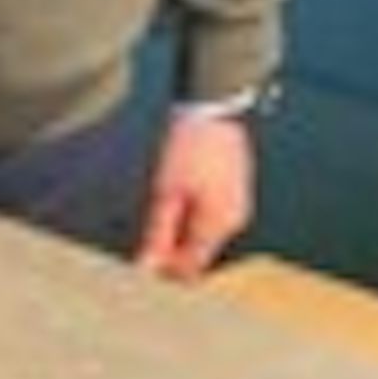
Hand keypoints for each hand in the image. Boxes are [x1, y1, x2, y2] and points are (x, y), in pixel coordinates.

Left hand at [133, 113, 254, 280]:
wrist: (214, 108)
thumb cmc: (188, 147)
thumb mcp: (165, 193)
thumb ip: (157, 234)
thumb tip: (146, 269)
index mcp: (217, 225)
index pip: (189, 269)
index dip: (163, 271)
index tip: (140, 259)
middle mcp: (233, 222)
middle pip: (197, 254)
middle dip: (171, 251)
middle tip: (147, 229)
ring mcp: (237, 207)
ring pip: (203, 237)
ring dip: (179, 232)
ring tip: (161, 206)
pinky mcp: (234, 193)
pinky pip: (210, 219)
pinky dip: (191, 217)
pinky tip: (176, 197)